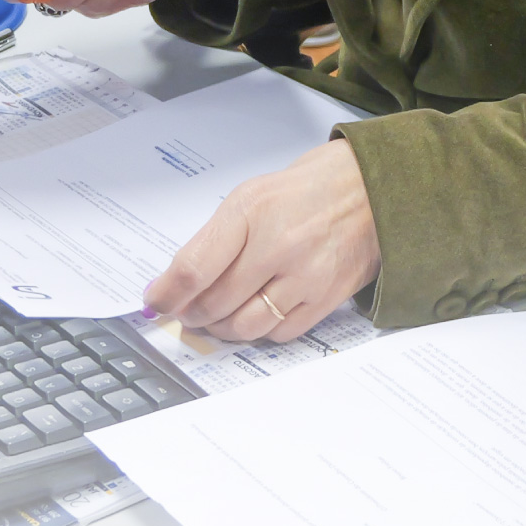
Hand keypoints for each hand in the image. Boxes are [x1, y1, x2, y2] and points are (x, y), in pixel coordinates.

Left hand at [144, 138, 380, 342]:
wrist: (369, 191)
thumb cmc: (305, 191)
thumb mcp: (250, 196)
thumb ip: (214, 239)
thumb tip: (177, 281)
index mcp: (252, 211)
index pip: (196, 267)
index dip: (168, 293)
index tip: (156, 301)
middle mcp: (280, 246)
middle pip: (216, 303)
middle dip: (192, 313)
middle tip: (185, 311)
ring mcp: (306, 276)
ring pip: (245, 326)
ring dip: (221, 329)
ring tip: (215, 318)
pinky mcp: (327, 299)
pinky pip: (279, 333)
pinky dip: (258, 332)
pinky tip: (252, 317)